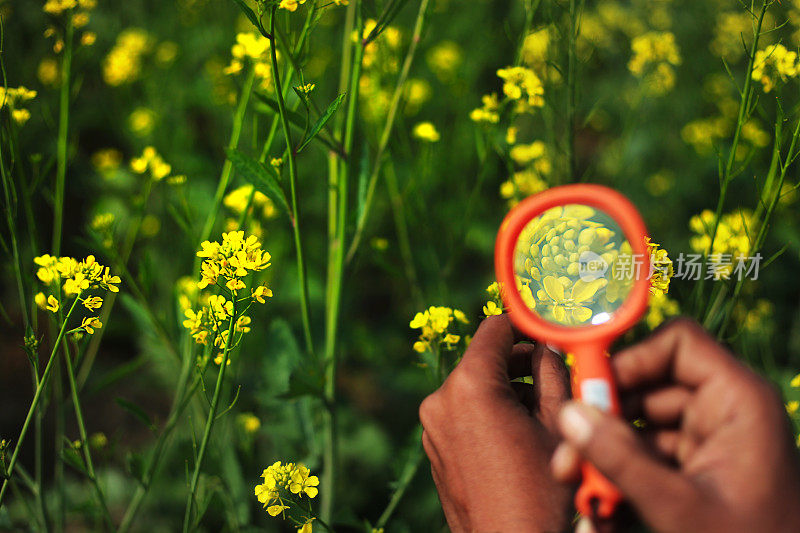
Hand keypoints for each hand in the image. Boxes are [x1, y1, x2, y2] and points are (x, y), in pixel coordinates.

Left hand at [420, 314, 573, 531]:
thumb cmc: (546, 491)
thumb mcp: (560, 425)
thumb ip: (553, 373)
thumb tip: (549, 345)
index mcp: (469, 387)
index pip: (495, 329)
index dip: (524, 325)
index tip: (548, 331)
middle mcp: (440, 402)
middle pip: (483, 361)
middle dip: (519, 365)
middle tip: (556, 378)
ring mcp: (432, 429)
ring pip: (474, 389)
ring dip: (506, 391)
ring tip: (542, 416)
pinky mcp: (434, 452)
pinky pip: (463, 416)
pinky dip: (489, 415)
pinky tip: (519, 438)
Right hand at [551, 319, 799, 532]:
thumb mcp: (679, 507)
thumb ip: (620, 459)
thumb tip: (569, 415)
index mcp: (738, 400)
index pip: (678, 343)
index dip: (631, 360)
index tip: (591, 394)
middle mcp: (723, 411)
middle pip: (646, 388)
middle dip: (602, 424)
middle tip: (568, 457)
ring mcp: (708, 441)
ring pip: (638, 428)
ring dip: (604, 459)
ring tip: (581, 495)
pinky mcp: (696, 469)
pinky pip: (646, 459)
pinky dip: (622, 481)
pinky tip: (603, 515)